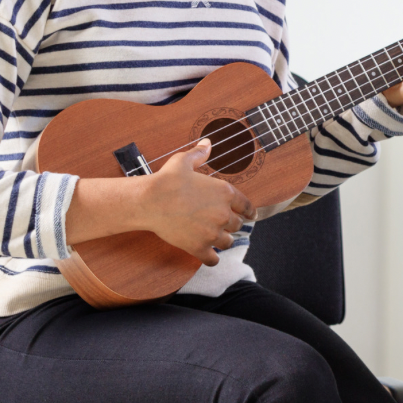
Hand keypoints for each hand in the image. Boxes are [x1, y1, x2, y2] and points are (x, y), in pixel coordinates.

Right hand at [140, 140, 255, 265]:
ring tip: (217, 238)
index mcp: (225, 192)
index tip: (252, 215)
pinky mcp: (199, 247)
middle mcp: (223, 214)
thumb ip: (199, 154)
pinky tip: (210, 256)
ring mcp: (212, 233)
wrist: (150, 201)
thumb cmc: (167, 180)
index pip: (246, 205)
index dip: (249, 211)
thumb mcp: (184, 161)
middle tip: (225, 225)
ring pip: (228, 242)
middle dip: (232, 224)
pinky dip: (212, 259)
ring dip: (223, 240)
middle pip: (238, 225)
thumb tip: (207, 143)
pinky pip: (213, 259)